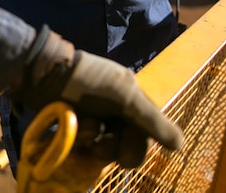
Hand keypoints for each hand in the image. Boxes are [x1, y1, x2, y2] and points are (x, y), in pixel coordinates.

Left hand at [11, 26, 183, 167]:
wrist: (45, 75)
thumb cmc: (88, 80)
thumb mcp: (124, 95)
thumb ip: (152, 120)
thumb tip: (180, 146)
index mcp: (131, 100)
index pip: (147, 134)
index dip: (138, 144)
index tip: (127, 143)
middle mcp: (115, 113)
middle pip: (127, 147)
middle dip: (114, 147)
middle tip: (100, 143)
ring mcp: (95, 122)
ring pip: (106, 151)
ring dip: (96, 144)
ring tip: (83, 131)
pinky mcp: (75, 130)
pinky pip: (85, 148)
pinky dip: (81, 141)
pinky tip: (73, 130)